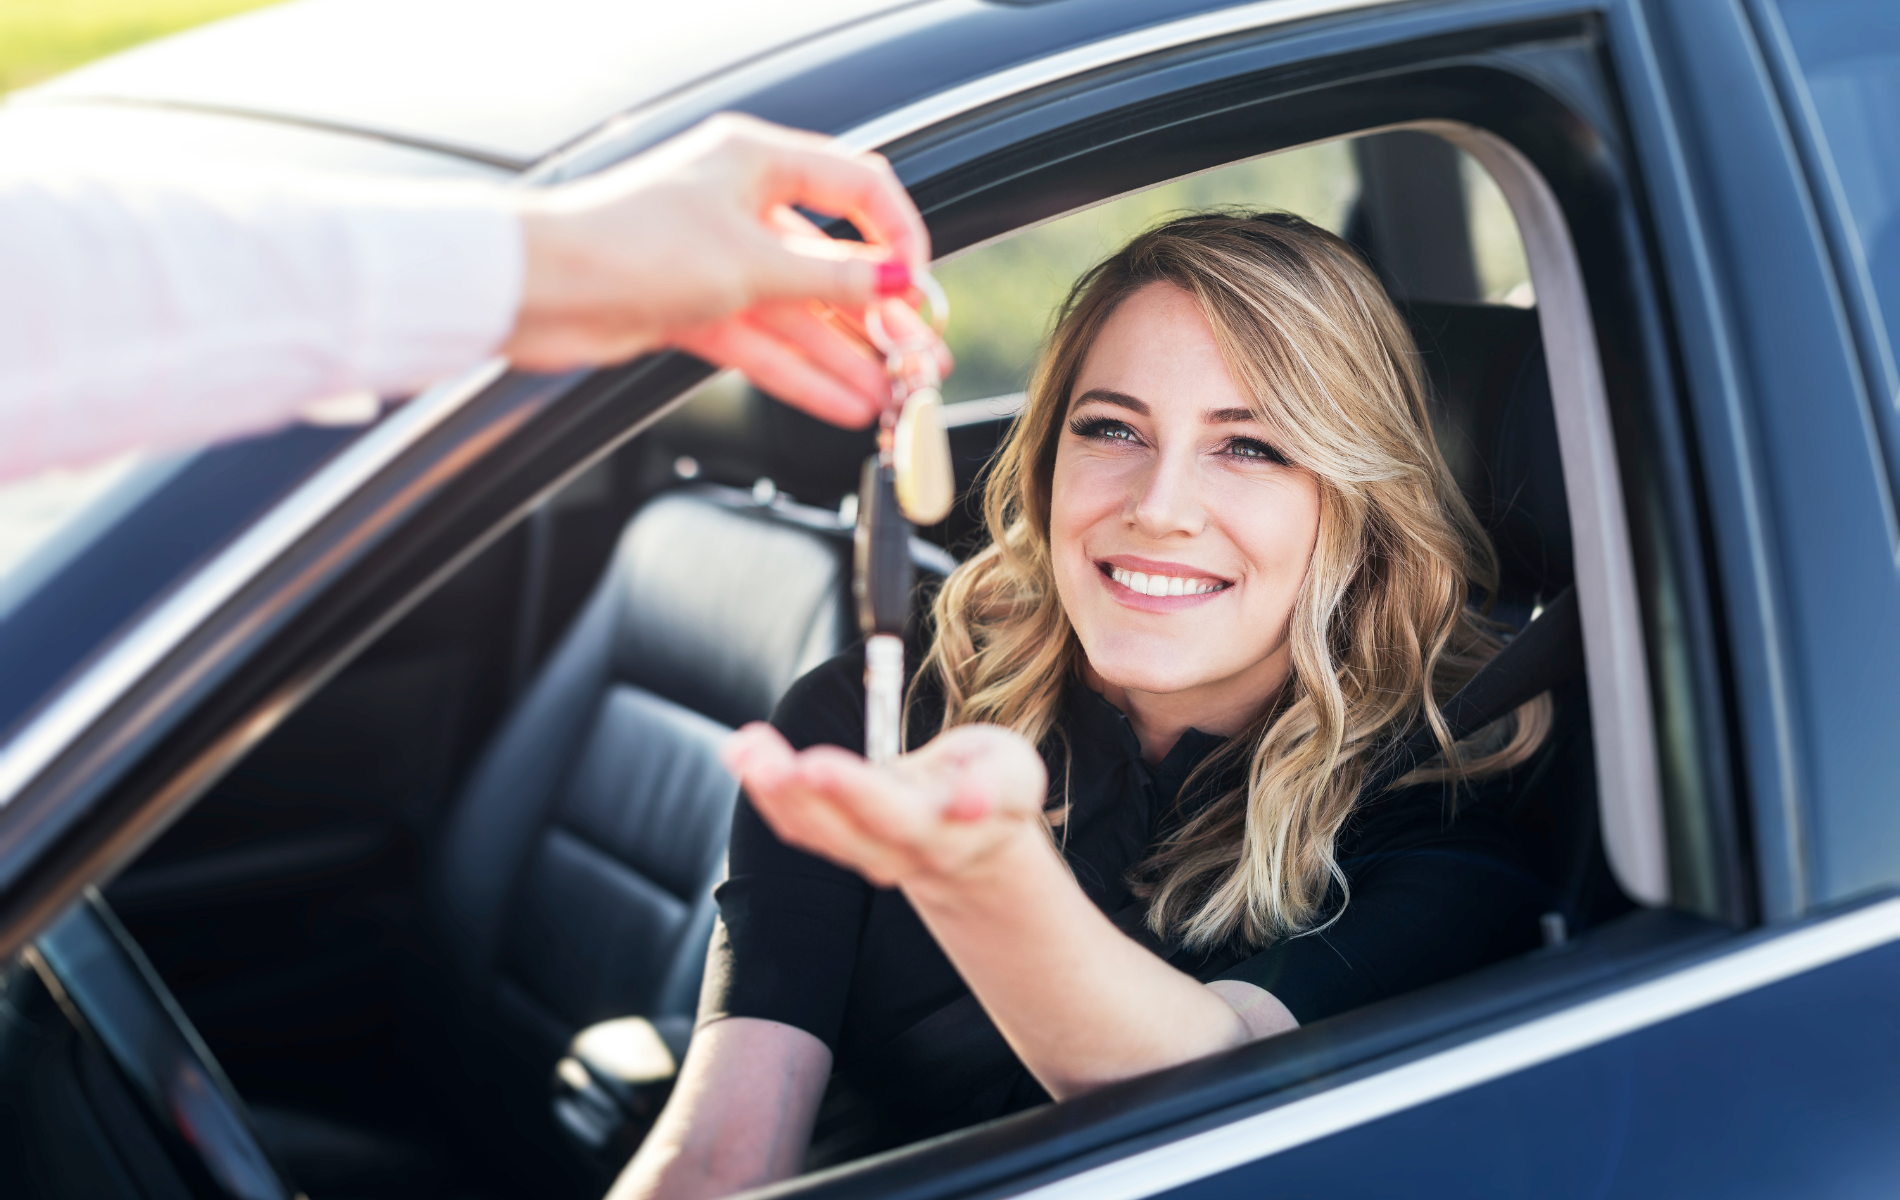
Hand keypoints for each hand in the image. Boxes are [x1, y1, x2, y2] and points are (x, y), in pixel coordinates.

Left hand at [503, 113, 950, 426]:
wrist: (538, 288)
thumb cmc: (631, 243)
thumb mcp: (753, 260)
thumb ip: (833, 277)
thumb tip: (898, 283)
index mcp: (756, 161)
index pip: (857, 187)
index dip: (898, 235)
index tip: (920, 285)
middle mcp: (741, 205)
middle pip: (831, 261)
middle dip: (878, 313)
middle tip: (918, 356)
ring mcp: (718, 260)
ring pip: (799, 311)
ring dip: (845, 355)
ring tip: (891, 396)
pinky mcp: (693, 308)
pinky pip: (764, 342)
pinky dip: (801, 373)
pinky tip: (842, 403)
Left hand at [723, 722, 1048, 888]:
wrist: (971, 850)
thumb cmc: (993, 788)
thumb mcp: (1014, 774)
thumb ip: (996, 783)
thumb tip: (972, 799)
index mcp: (948, 829)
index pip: (907, 818)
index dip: (865, 796)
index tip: (823, 767)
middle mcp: (903, 851)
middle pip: (854, 829)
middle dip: (814, 794)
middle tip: (785, 762)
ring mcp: (866, 854)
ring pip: (815, 830)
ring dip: (774, 789)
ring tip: (746, 745)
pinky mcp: (838, 844)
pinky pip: (796, 824)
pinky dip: (765, 789)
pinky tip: (743, 750)